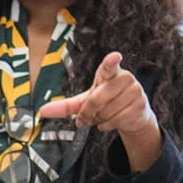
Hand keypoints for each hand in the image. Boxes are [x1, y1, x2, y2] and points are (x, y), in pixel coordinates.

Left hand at [36, 51, 160, 169]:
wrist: (131, 115)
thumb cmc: (106, 103)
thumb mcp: (84, 102)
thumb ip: (65, 106)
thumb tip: (42, 111)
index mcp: (109, 73)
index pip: (109, 66)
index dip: (111, 61)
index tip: (115, 56)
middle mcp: (124, 78)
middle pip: (96, 100)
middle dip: (87, 113)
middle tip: (85, 118)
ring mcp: (134, 91)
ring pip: (105, 113)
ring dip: (98, 121)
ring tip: (103, 116)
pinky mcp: (140, 105)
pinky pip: (116, 120)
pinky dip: (108, 126)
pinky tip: (111, 121)